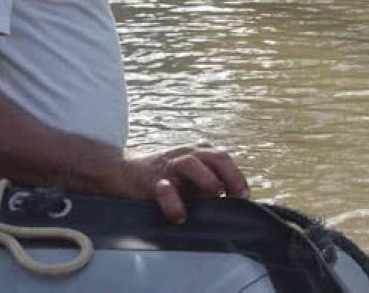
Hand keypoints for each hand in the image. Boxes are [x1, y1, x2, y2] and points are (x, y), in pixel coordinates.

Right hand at [121, 142, 249, 223]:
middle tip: (236, 198)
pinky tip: (180, 216)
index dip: (238, 177)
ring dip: (208, 181)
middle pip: (216, 156)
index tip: (244, 197)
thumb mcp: (191, 176)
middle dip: (231, 176)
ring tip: (214, 197)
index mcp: (199, 151)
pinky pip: (164, 188)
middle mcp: (186, 153)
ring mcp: (168, 165)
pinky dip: (174, 203)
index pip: (225, 159)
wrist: (123, 171)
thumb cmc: (165, 177)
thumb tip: (232, 203)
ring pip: (192, 163)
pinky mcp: (150, 179)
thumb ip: (209, 184)